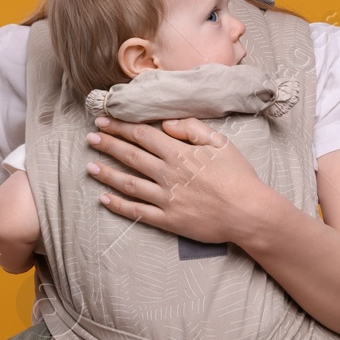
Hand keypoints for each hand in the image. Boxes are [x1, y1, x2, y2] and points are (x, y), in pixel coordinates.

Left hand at [84, 115, 268, 244]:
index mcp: (179, 153)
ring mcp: (165, 198)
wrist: (249, 213)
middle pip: (130, 156)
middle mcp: (167, 174)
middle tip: (91, 137)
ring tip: (90, 166)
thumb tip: (168, 123)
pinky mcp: (168, 220)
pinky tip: (104, 199)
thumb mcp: (221, 143)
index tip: (104, 120)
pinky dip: (118, 205)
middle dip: (108, 144)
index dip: (121, 126)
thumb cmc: (238, 176)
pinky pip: (137, 212)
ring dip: (107, 173)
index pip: (142, 135)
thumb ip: (193, 129)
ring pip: (129, 183)